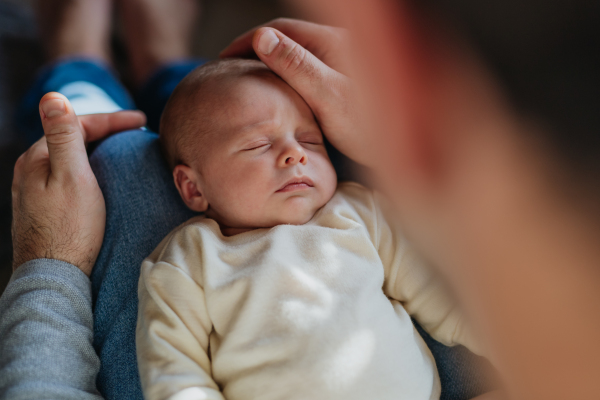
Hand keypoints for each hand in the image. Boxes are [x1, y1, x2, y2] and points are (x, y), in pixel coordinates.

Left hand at [12, 93, 145, 275]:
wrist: (54, 276)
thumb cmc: (69, 229)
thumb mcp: (72, 178)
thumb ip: (64, 137)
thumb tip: (52, 95)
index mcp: (37, 157)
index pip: (77, 124)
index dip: (112, 119)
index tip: (143, 121)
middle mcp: (30, 169)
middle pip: (72, 138)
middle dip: (105, 130)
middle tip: (136, 132)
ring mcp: (34, 188)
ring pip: (70, 156)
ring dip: (97, 148)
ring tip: (123, 150)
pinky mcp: (43, 206)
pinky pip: (68, 174)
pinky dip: (89, 167)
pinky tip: (102, 176)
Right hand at [221, 18, 372, 166]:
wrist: (416, 150)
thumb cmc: (375, 125)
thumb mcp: (329, 96)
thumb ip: (298, 66)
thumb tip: (263, 38)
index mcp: (334, 42)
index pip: (280, 30)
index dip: (249, 42)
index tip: (225, 60)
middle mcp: (341, 47)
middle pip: (290, 41)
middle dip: (259, 53)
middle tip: (235, 75)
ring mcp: (346, 66)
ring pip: (301, 58)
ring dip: (276, 67)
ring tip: (253, 85)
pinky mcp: (350, 85)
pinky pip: (312, 73)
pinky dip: (292, 80)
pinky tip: (285, 99)